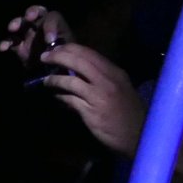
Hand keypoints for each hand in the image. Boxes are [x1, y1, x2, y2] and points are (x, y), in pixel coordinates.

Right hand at [0, 4, 74, 67]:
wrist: (52, 74)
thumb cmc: (62, 61)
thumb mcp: (66, 53)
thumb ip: (61, 47)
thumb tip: (51, 45)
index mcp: (55, 26)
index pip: (52, 18)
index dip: (50, 26)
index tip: (49, 41)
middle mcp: (41, 27)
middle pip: (35, 13)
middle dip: (31, 12)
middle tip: (28, 18)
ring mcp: (28, 35)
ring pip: (20, 23)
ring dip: (15, 23)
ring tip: (12, 29)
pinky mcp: (18, 46)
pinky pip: (9, 41)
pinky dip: (5, 43)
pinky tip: (3, 48)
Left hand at [37, 43, 146, 157]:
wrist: (138, 135)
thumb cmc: (128, 113)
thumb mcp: (118, 89)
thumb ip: (101, 78)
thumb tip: (77, 71)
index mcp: (115, 72)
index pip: (90, 53)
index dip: (70, 48)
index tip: (56, 48)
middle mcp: (108, 79)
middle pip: (79, 60)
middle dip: (58, 56)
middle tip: (45, 57)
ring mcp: (99, 95)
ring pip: (71, 79)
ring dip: (54, 78)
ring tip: (46, 80)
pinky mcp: (91, 111)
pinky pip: (69, 99)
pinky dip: (59, 96)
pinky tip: (55, 96)